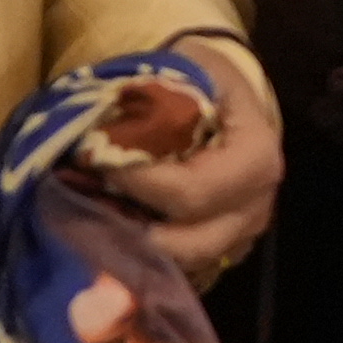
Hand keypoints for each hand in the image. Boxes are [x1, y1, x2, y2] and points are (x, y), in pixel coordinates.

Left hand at [91, 37, 284, 283]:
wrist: (223, 91)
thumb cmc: (201, 80)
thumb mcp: (185, 71)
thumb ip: (151, 103)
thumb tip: (97, 139)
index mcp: (255, 158)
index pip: (192, 193)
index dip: (138, 185)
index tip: (92, 163)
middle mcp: (257, 204)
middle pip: (192, 244)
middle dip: (132, 231)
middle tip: (84, 207)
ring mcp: (243, 232)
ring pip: (187, 265)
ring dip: (137, 251)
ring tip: (98, 222)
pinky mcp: (225, 247)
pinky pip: (186, 271)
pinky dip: (149, 260)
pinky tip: (119, 234)